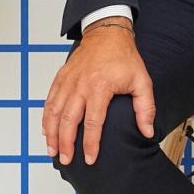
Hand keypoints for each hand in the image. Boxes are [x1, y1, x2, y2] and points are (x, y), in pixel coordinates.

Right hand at [43, 19, 155, 165]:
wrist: (106, 33)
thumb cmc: (124, 57)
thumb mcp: (142, 81)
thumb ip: (145, 108)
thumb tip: (147, 132)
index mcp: (100, 87)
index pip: (93, 122)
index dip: (90, 143)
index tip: (90, 159)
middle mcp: (80, 85)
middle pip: (68, 121)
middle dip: (66, 144)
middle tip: (67, 160)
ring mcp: (68, 82)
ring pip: (54, 112)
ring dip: (52, 134)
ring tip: (53, 151)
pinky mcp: (61, 78)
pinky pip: (50, 101)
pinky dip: (46, 117)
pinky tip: (46, 131)